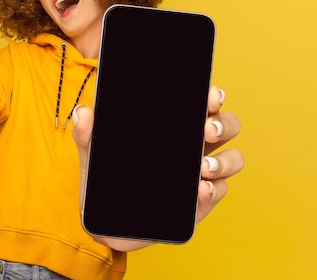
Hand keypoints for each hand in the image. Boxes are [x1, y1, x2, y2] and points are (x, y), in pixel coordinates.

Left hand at [71, 85, 242, 251]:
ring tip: (203, 167)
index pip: (202, 104)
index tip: (210, 96)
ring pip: (232, 158)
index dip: (213, 96)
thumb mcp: (93, 154)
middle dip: (222, 124)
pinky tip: (199, 189)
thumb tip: (84, 112)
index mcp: (174, 127)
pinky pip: (219, 191)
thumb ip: (87, 134)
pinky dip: (213, 190)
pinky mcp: (201, 202)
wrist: (107, 221)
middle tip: (206, 130)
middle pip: (226, 126)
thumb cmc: (105, 180)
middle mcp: (194, 146)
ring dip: (224, 161)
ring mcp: (201, 174)